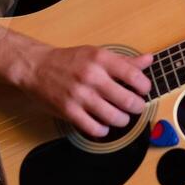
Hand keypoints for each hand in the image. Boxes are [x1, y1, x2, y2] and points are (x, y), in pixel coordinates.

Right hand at [16, 44, 152, 137]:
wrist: (36, 67)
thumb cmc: (69, 60)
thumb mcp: (97, 53)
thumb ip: (124, 60)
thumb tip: (148, 60)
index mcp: (101, 59)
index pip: (135, 76)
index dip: (144, 87)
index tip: (142, 90)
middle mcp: (92, 77)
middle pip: (128, 100)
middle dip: (137, 107)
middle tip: (135, 107)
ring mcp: (80, 95)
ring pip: (114, 117)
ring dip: (122, 120)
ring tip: (120, 116)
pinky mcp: (68, 111)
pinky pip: (94, 129)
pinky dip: (103, 130)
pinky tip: (103, 125)